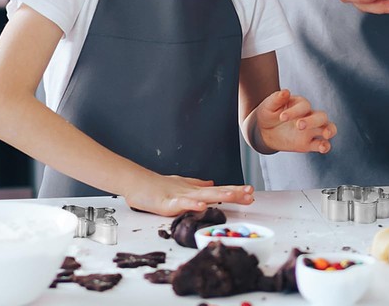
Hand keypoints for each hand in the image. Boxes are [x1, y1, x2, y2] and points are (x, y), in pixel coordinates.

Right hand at [125, 174, 254, 216]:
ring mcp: (179, 196)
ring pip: (202, 196)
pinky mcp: (166, 203)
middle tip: (250, 193)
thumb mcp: (182, 185)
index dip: (234, 191)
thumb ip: (198, 185)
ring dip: (218, 196)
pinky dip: (191, 205)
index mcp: (195, 191)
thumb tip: (213, 183)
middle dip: (233, 193)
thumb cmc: (159, 186)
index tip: (250, 192)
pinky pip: (181, 204)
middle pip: (215, 193)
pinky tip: (201, 206)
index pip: (219, 191)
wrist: (138, 183)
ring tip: (232, 196)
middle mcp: (191, 192)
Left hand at [250, 89, 336, 153]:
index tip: (282, 118)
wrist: (264, 130)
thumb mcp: (270, 105)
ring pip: (328, 127)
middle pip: (320, 116)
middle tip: (299, 125)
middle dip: (312, 121)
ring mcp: (311, 130)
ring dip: (329, 130)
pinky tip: (322, 148)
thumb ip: (277, 99)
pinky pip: (321, 144)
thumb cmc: (268, 113)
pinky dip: (325, 146)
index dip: (294, 112)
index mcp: (301, 104)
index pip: (304, 106)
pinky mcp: (308, 143)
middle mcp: (309, 115)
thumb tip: (285, 92)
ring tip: (326, 134)